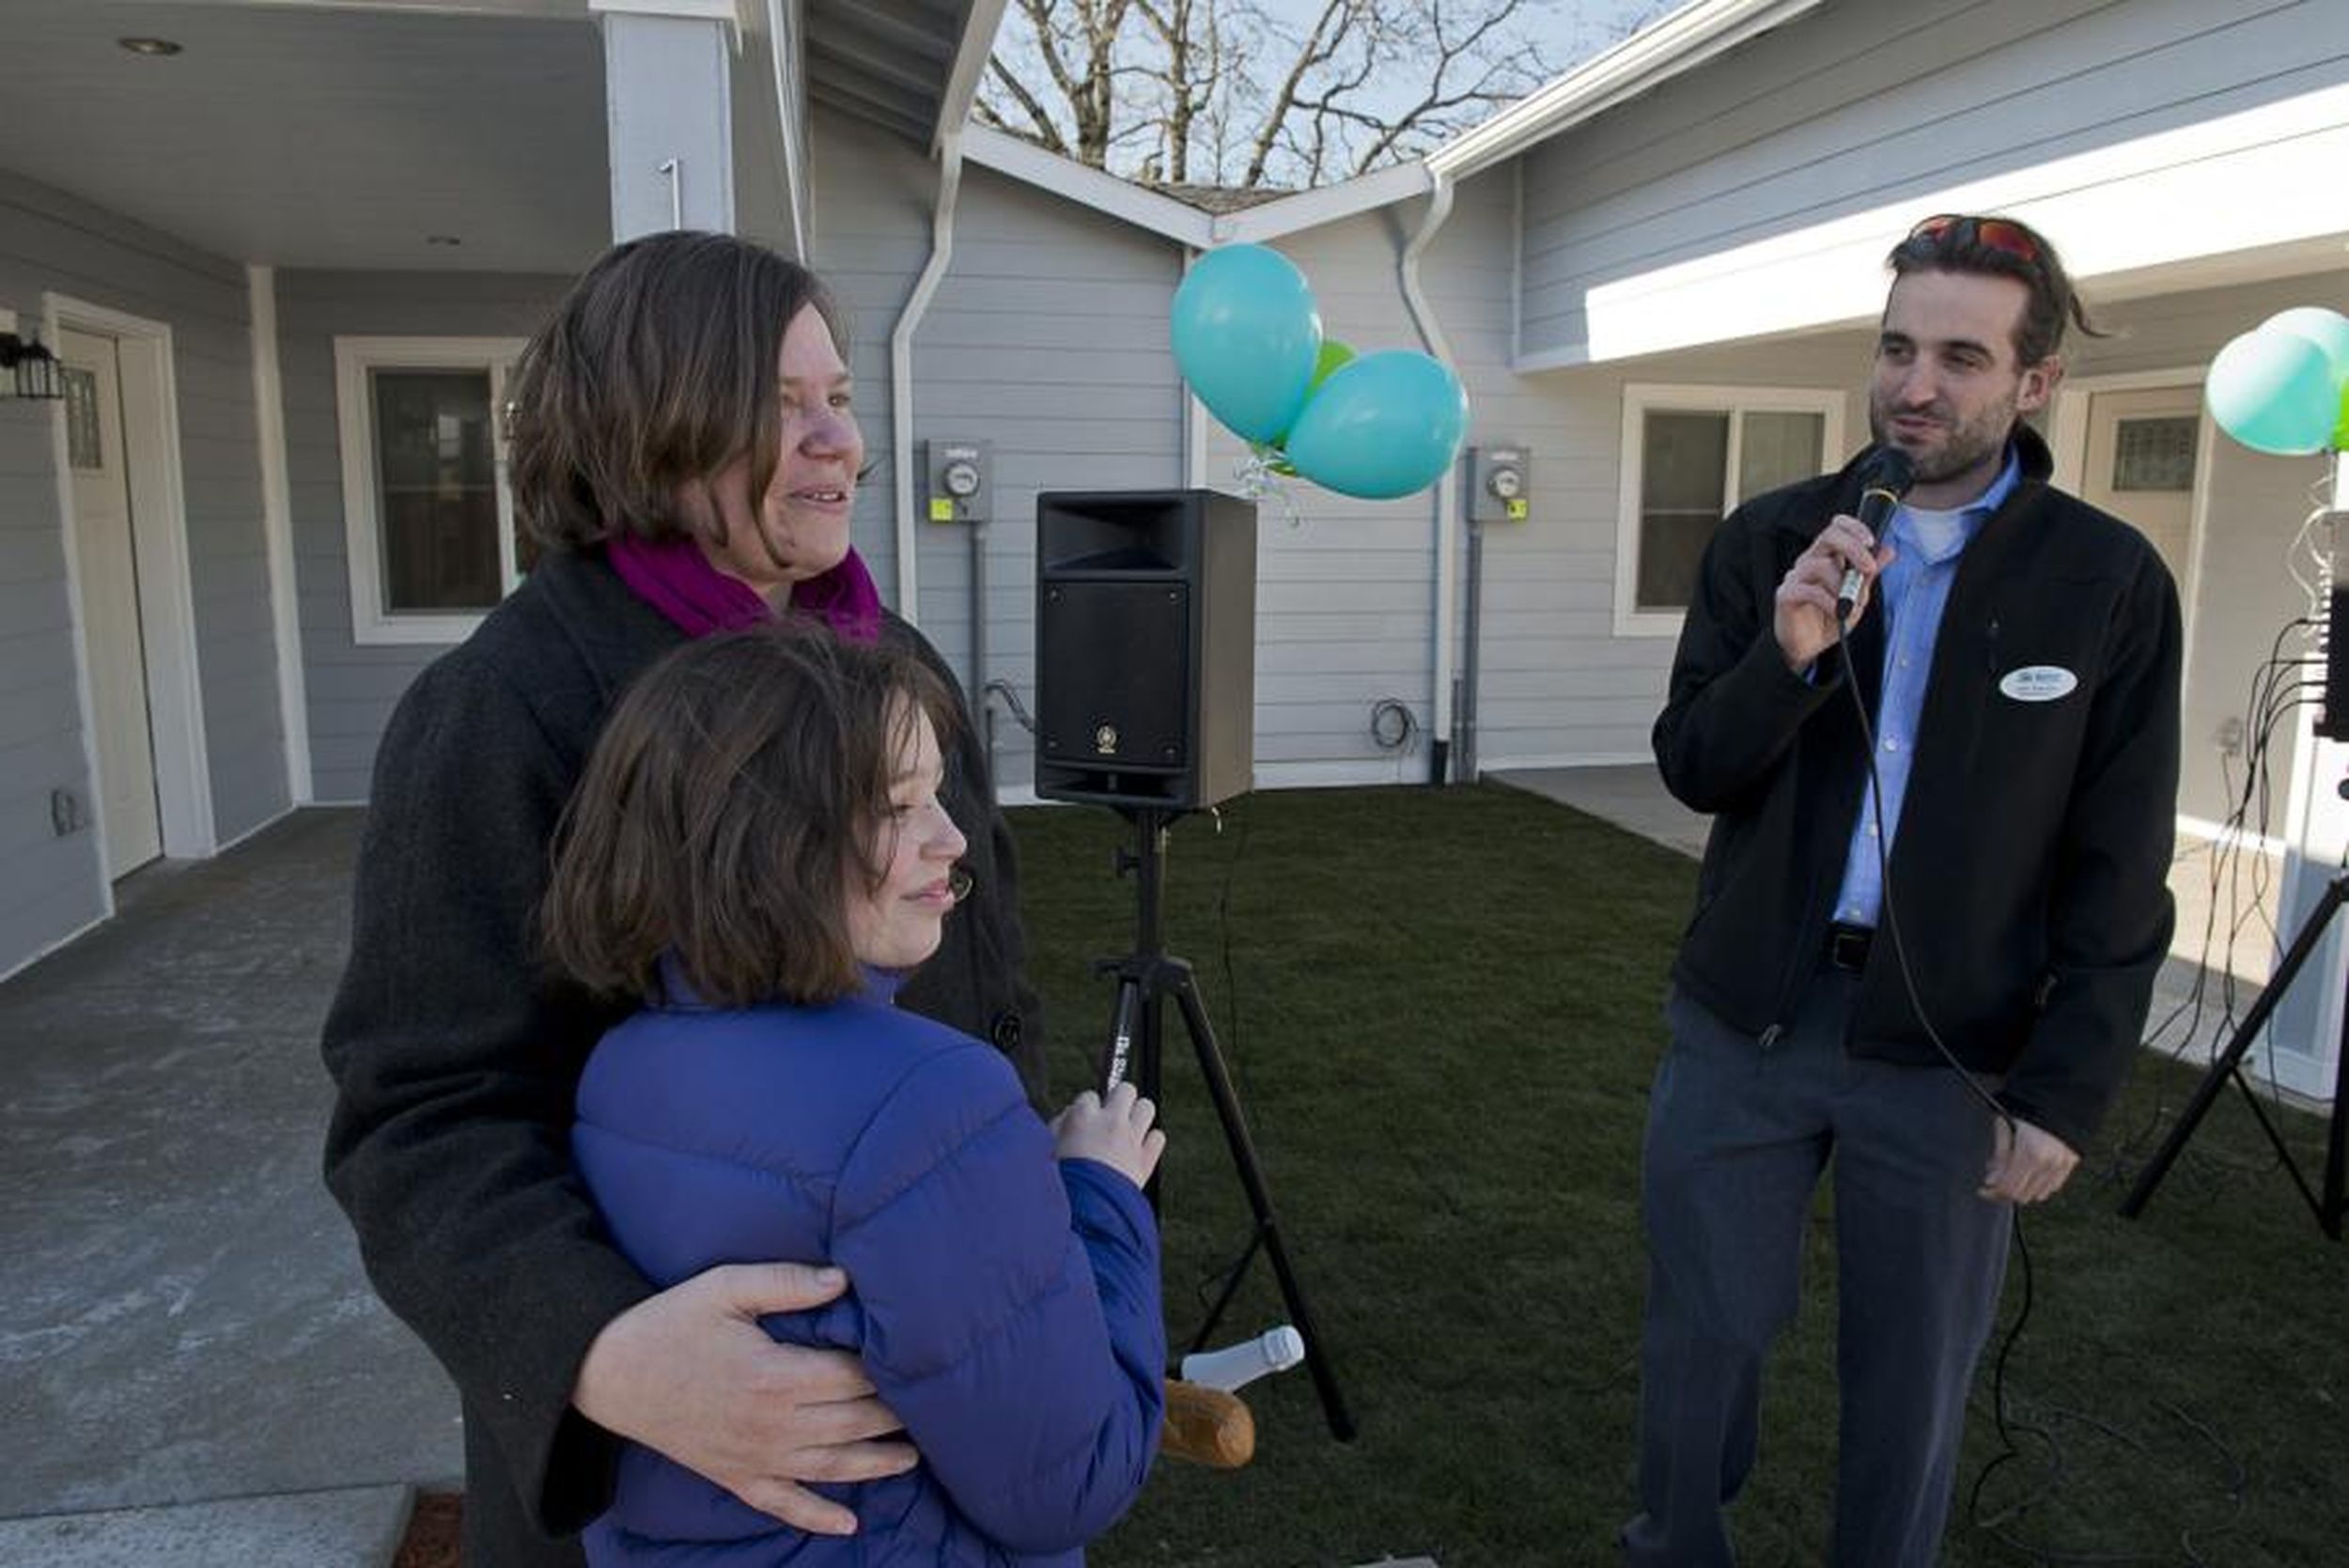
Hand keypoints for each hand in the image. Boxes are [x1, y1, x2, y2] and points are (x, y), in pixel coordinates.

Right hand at [572, 1262, 916, 1534]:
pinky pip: (783, 1505)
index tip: (918, 1360)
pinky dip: (818, 1517)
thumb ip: (786, 1282)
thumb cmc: (670, 1323)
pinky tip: (849, 1524)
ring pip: (830, 1467)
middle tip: (934, 1409)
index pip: (851, 1376)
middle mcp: (771, 1424)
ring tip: (913, 1457)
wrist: (608, 1373)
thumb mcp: (724, 1288)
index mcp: (774, 1375)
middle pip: (851, 1423)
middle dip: (895, 1417)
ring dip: (876, 1464)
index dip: (888, 1369)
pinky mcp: (734, 1477)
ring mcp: (754, 1457)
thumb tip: (842, 1280)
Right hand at [1051, 1081, 1166, 1187]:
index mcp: (1082, 1119)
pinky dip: (1150, 1142)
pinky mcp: (1146, 1159)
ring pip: (1147, 1107)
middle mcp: (1110, 1123)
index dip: (1088, 1108)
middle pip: (1126, 1089)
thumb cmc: (1060, 1184)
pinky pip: (1158, 1137)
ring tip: (1129, 1129)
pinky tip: (1138, 1150)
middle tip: (1113, 1116)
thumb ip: (1060, 1127)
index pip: (1090, 1095)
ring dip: (1138, 1115)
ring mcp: (1131, 1139)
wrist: (1084, 1211)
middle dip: (1120, 1100)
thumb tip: (1070, 1115)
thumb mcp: (1048, 1150)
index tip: (1086, 1119)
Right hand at [1774, 513, 1894, 672]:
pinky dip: (1829, 602)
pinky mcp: (1787, 595)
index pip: (1837, 527)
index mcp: (1826, 556)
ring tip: (1850, 605)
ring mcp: (1796, 577)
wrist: (1809, 647)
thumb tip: (1887, 551)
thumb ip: (1867, 574)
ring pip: (1822, 566)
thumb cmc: (1828, 618)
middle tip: (1869, 568)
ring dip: (1843, 587)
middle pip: (1829, 536)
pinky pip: (1810, 591)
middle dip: (1853, 549)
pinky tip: (1837, 613)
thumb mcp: (1856, 595)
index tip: (1871, 542)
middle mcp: (1810, 561)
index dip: (1854, 527)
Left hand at [1980, 1116, 2079, 1204]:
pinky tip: (2027, 1176)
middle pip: (2022, 1195)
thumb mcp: (2005, 1126)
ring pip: (2037, 1195)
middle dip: (2003, 1193)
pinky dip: (2038, 1186)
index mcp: (2030, 1152)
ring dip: (2021, 1190)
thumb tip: (1991, 1179)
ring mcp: (2061, 1165)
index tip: (1982, 1189)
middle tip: (1992, 1185)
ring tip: (2009, 1177)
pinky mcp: (2070, 1164)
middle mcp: (2048, 1163)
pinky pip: (2052, 1187)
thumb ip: (1999, 1155)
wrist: (2059, 1098)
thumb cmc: (2028, 1109)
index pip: (2008, 1187)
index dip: (1992, 1192)